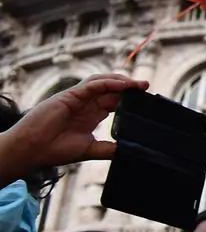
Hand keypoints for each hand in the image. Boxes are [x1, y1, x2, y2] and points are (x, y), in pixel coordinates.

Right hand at [0, 75, 147, 175]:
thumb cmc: (55, 150)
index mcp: (91, 115)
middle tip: (147, 87)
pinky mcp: (70, 95)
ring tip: (138, 84)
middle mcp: (86, 104)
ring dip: (121, 80)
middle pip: (112, 89)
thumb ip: (109, 148)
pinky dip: (108, 83)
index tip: (147, 100)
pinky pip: (92, 84)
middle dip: (130, 87)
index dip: (130, 98)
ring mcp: (78, 98)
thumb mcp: (89, 149)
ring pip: (103, 81)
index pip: (115, 101)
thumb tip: (131, 151)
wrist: (31, 150)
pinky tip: (122, 85)